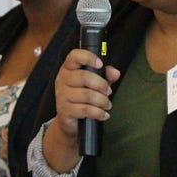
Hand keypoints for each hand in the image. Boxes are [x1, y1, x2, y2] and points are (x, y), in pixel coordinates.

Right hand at [45, 49, 120, 170]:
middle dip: (101, 85)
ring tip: (107, 104)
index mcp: (68, 69)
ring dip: (102, 101)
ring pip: (86, 95)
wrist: (69, 121)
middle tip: (108, 92)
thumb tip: (115, 72)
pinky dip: (98, 113)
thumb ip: (105, 75)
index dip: (88, 57)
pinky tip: (103, 114)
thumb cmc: (81, 98)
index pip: (74, 56)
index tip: (100, 64)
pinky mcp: (64, 111)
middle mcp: (62, 80)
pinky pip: (85, 110)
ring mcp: (62, 96)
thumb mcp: (94, 83)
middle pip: (84, 76)